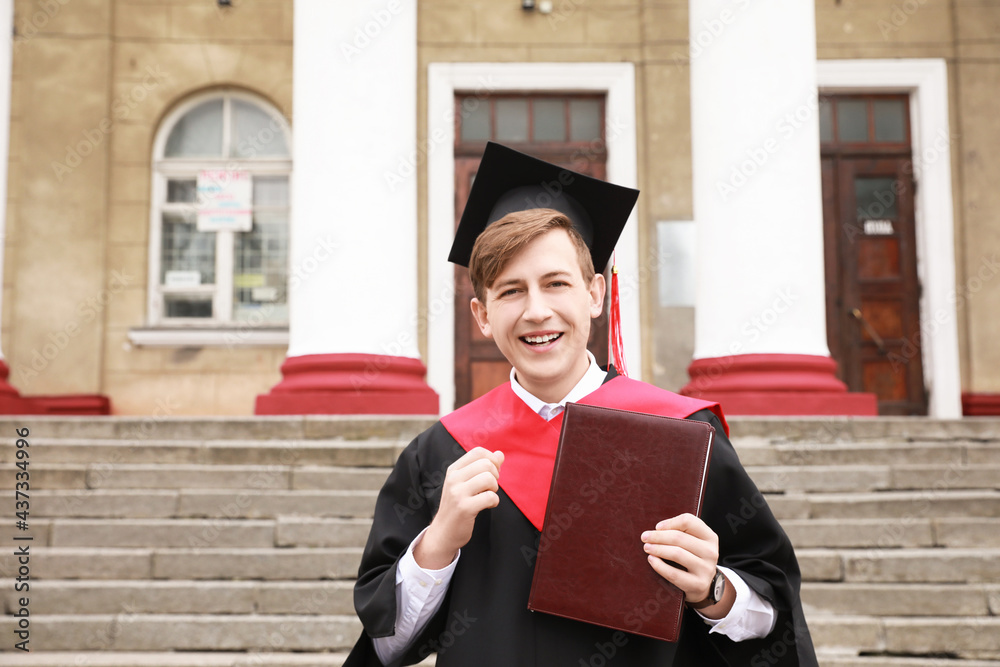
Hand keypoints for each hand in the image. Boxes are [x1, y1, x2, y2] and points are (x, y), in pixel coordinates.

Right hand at [414, 447, 503, 569]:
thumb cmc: (458, 506)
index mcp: (454, 470)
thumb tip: (500, 454)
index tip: (492, 473)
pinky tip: (488, 506)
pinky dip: (494, 502)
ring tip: (488, 496)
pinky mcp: (464, 508)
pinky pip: (490, 497)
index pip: (478, 452)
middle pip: (486, 464)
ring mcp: (458, 493)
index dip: (492, 460)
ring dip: (494, 489)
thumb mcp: (466, 483)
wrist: (443, 532)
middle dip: (495, 476)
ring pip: (489, 479)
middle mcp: (454, 479)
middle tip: (490, 488)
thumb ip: (483, 468)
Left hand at [641, 513, 726, 612]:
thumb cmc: (692, 557)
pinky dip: (659, 566)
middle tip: (644, 537)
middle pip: (679, 538)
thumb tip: (658, 529)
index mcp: (710, 537)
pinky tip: (651, 560)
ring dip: (657, 549)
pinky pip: (674, 574)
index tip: (657, 527)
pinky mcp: (698, 584)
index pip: (689, 521)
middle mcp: (711, 552)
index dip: (670, 522)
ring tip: (647, 547)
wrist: (703, 584)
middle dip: (658, 536)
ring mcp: (706, 569)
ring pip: (677, 554)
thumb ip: (680, 531)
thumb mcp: (693, 541)